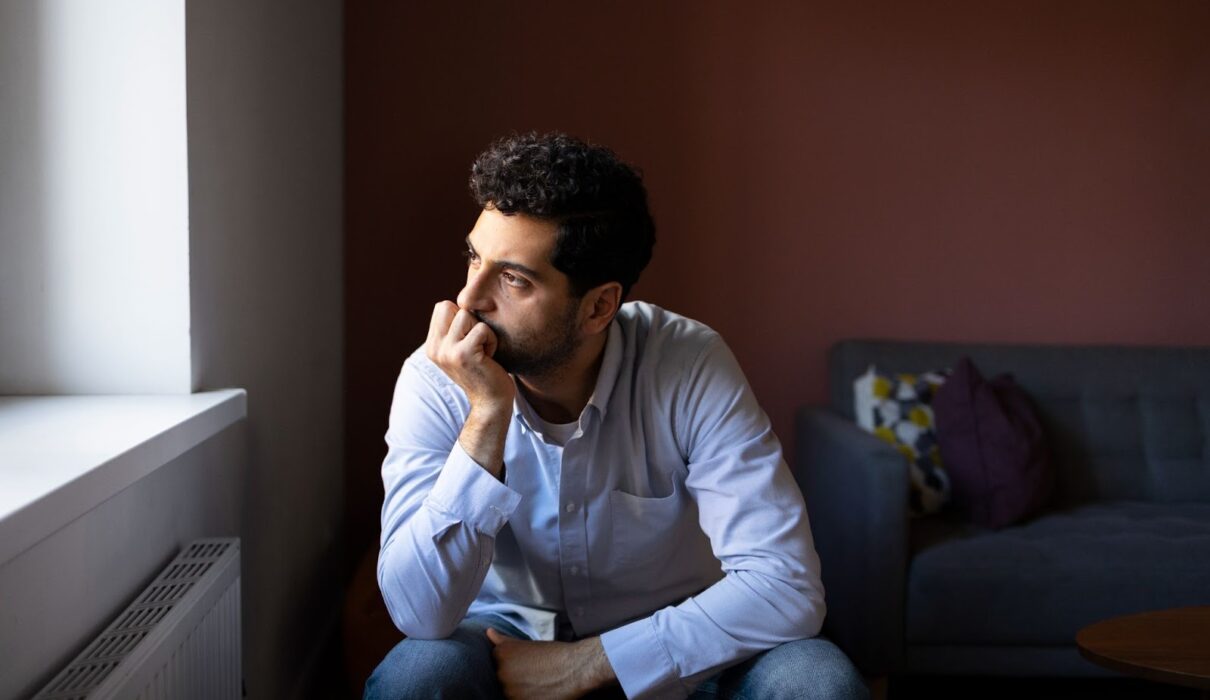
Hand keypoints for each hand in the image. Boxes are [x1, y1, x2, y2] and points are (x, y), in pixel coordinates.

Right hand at [425, 301, 514, 410]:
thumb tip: (465, 297)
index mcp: (432, 345)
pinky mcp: (463, 354)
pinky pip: (482, 328)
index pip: (442, 306)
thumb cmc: (484, 370)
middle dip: (469, 320)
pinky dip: (491, 340)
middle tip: (477, 343)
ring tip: (483, 350)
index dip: (462, 316)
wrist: (492, 402)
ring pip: (466, 314)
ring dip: (482, 330)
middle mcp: (435, 348)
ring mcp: (446, 352)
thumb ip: (456, 328)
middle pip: (450, 306)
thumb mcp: (462, 348)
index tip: (470, 338)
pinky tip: (489, 357)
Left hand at [486, 629, 616, 699]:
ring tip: (537, 684)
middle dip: (514, 678)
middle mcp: (501, 673)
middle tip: (533, 675)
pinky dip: (527, 697)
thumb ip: (504, 641)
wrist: (575, 667)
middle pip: (502, 678)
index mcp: (501, 655)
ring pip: (509, 692)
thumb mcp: (527, 644)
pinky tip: (539, 692)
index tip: (525, 666)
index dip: (512, 665)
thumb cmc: (554, 653)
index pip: (497, 662)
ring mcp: (510, 691)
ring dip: (519, 690)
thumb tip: (488, 632)